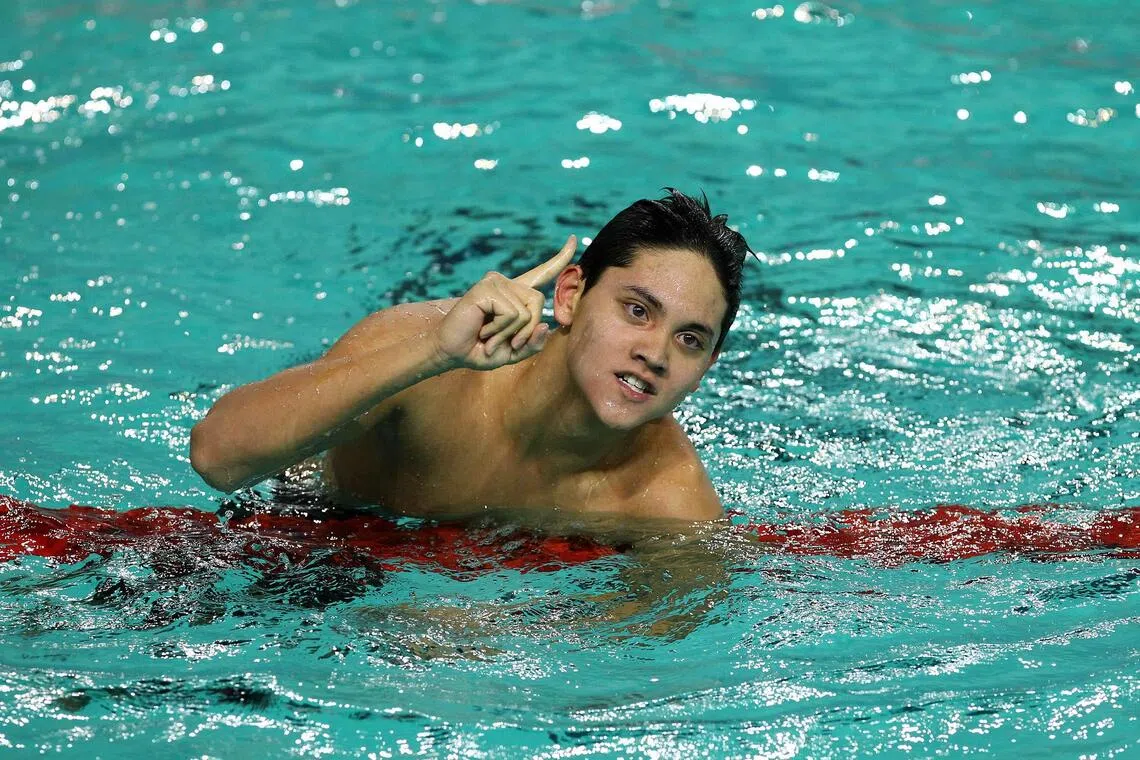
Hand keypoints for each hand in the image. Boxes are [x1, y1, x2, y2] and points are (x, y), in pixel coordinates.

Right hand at [435, 235, 576, 369]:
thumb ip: (534, 343)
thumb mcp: (515, 352)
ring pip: (527, 312)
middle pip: (540, 302)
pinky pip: (512, 314)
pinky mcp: (487, 287)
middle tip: (507, 343)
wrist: (452, 352)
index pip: (543, 273)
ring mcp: (496, 282)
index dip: (560, 258)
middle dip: (527, 329)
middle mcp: (507, 283)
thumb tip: (546, 326)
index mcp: (516, 295)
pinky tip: (483, 330)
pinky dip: (501, 329)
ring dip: (510, 333)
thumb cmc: (481, 350)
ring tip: (489, 336)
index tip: (573, 239)